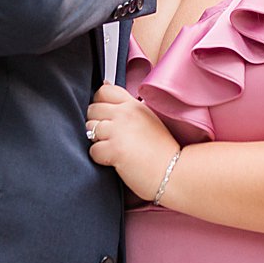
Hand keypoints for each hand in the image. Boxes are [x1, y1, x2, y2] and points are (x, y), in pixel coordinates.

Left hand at [86, 84, 179, 200]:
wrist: (174, 171)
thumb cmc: (162, 150)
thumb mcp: (149, 119)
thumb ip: (128, 108)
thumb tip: (106, 90)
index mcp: (134, 105)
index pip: (104, 91)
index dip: (99, 102)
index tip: (104, 114)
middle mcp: (125, 114)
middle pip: (93, 109)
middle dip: (95, 122)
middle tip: (108, 136)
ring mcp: (118, 130)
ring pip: (90, 128)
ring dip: (97, 140)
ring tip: (112, 148)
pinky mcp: (114, 149)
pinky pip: (93, 150)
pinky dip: (100, 158)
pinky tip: (113, 160)